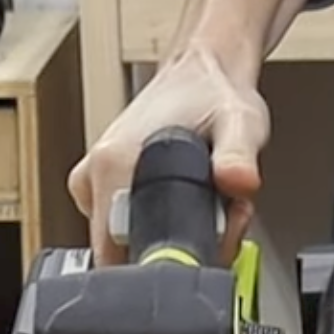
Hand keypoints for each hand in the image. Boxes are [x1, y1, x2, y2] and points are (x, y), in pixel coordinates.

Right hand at [68, 45, 269, 263]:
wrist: (201, 72)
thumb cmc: (214, 94)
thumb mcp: (240, 124)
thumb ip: (239, 156)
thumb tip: (239, 181)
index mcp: (113, 164)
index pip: (119, 256)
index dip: (169, 262)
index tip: (208, 236)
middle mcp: (94, 174)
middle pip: (127, 255)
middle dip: (179, 248)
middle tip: (220, 213)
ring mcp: (94, 181)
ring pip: (130, 244)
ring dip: (175, 235)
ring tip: (212, 200)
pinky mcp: (102, 186)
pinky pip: (128, 228)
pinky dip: (163, 225)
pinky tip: (194, 200)